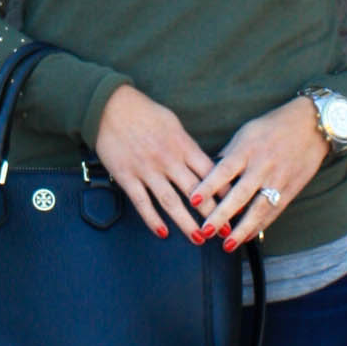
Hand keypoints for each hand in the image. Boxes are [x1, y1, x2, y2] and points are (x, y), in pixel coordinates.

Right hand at [91, 83, 216, 241]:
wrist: (110, 107)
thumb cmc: (144, 112)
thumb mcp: (174, 124)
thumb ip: (188, 146)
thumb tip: (203, 164)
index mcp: (182, 145)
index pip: (210, 173)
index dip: (224, 192)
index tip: (236, 206)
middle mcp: (168, 160)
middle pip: (195, 192)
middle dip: (212, 214)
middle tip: (225, 231)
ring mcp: (147, 170)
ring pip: (171, 202)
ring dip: (186, 223)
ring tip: (199, 238)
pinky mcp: (127, 176)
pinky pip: (142, 202)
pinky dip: (153, 219)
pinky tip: (162, 232)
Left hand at [190, 98, 330, 251]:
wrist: (311, 126)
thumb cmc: (272, 127)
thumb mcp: (246, 133)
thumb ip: (228, 154)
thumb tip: (208, 172)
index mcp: (247, 149)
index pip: (224, 170)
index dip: (208, 186)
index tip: (193, 200)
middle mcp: (262, 166)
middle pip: (240, 195)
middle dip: (222, 215)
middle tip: (206, 230)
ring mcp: (278, 180)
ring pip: (258, 209)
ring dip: (242, 229)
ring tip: (228, 245)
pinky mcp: (290, 190)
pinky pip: (273, 212)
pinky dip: (259, 226)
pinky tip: (246, 237)